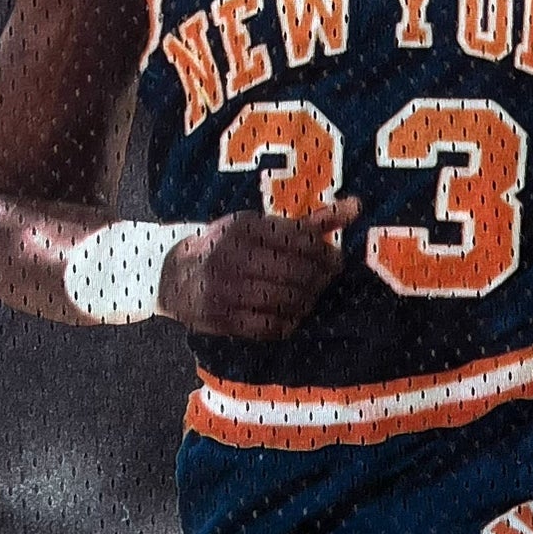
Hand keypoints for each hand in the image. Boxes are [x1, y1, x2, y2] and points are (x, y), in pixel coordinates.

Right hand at [157, 200, 359, 338]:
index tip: (335, 262)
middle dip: (320, 281)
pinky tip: (290, 315)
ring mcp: (225, 289)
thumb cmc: (229, 247)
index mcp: (244, 226)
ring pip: (286, 301)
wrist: (174, 276)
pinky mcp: (221, 319)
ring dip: (306, 303)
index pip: (301, 241)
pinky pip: (269, 327)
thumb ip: (311, 221)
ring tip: (308, 298)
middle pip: (297, 273)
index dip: (327, 255)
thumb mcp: (262, 227)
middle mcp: (232, 255)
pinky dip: (288, 323)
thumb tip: (358, 206)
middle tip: (325, 283)